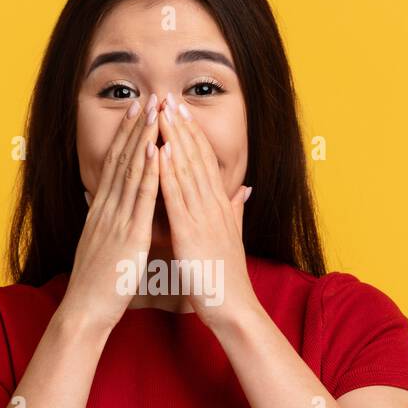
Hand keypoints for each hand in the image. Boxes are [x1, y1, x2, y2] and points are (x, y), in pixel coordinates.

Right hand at [57, 96, 160, 334]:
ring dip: (144, 139)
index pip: (115, 165)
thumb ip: (107, 224)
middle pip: (121, 160)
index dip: (126, 136)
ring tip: (155, 112)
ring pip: (131, 172)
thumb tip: (106, 208)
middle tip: (149, 97)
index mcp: (102, 212)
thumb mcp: (102, 247)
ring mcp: (115, 220)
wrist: (85, 311)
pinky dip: (149, 172)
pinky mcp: (127, 236)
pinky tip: (157, 151)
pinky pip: (140, 199)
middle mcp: (106, 209)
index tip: (138, 111)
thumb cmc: (99, 285)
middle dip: (136, 127)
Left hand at [154, 91, 258, 332]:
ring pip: (187, 171)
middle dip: (183, 128)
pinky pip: (178, 197)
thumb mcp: (232, 238)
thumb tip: (245, 190)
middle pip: (197, 159)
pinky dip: (170, 173)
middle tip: (169, 98)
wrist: (233, 309)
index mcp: (220, 208)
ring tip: (163, 113)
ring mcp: (203, 218)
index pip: (205, 163)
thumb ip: (237, 211)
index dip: (194, 135)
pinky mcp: (191, 233)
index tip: (182, 111)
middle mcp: (213, 207)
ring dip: (175, 140)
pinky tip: (161, 151)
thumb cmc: (227, 279)